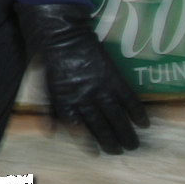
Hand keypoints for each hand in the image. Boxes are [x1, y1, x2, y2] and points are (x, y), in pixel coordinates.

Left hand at [17, 3, 148, 154]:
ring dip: (126, 132)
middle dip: (111, 142)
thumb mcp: (40, 83)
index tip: (96, 152)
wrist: (60, 31)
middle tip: (119, 152)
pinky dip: (137, 111)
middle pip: (100, 126)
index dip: (88, 142)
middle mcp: (82, 98)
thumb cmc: (45, 56)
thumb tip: (50, 132)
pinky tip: (144, 123)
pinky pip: (129, 98)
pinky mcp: (113, 76)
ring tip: (133, 145)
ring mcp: (99, 88)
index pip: (77, 128)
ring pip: (116, 116)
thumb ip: (48, 109)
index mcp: (63, 100)